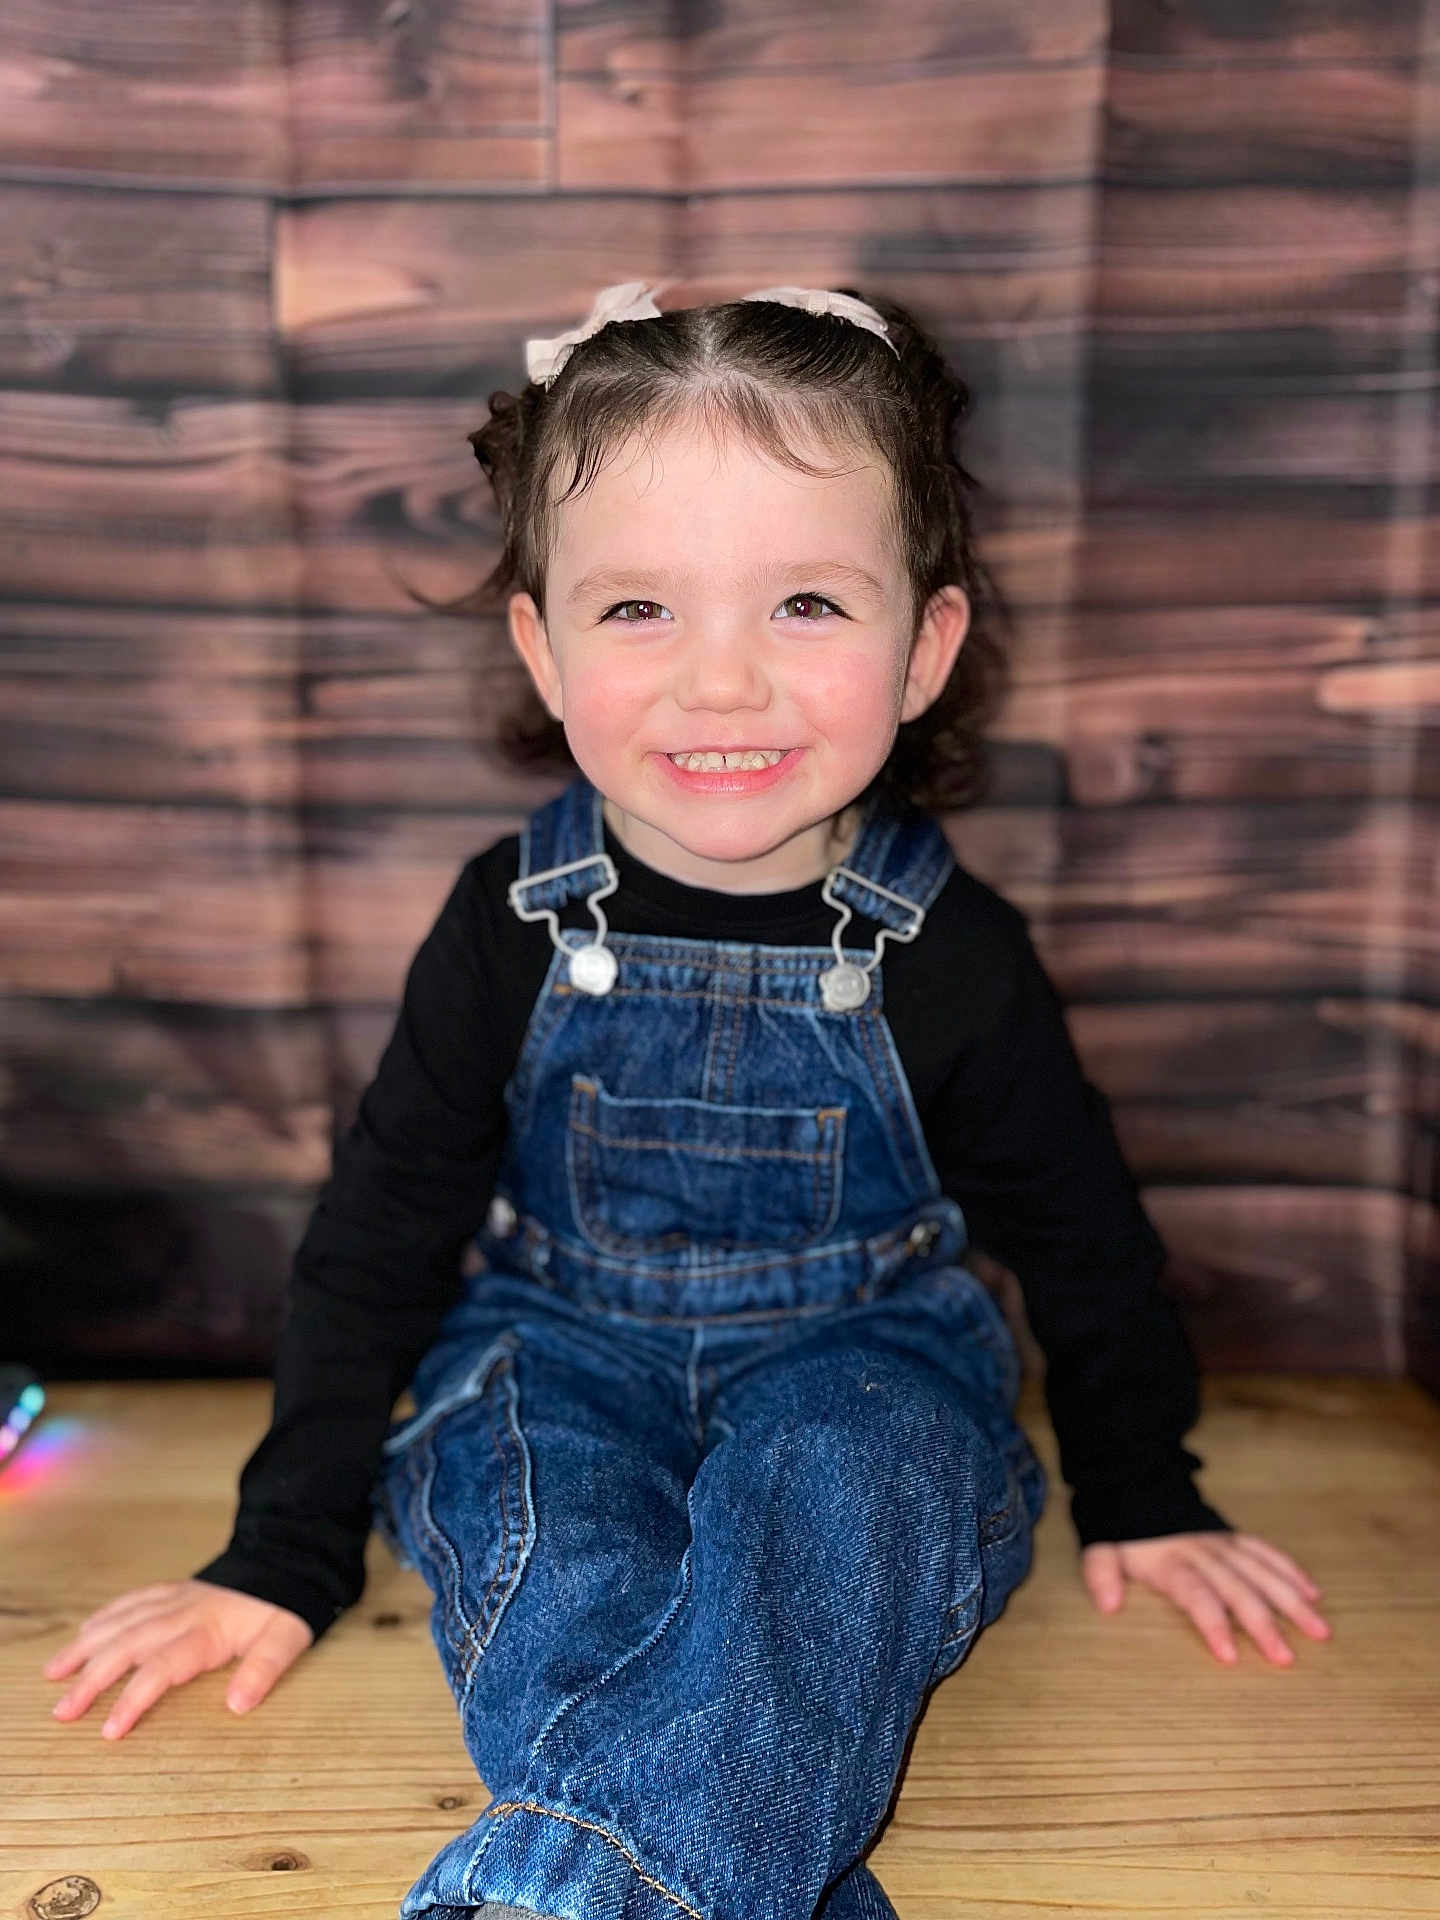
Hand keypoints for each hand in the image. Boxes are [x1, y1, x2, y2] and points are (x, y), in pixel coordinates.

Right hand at [41, 1579, 313, 1738]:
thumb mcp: (288, 1637)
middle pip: (128, 1646)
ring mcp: (176, 1598)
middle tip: (62, 1712)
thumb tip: (238, 1705)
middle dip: (91, 1679)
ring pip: (122, 1622)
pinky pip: (133, 1600)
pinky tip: (86, 1631)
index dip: (133, 1699)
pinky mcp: (176, 1589)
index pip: (162, 1668)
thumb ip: (264, 1670)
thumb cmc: (286, 1604)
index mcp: (208, 1631)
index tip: (109, 1730)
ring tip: (53, 1673)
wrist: (289, 1555)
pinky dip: (106, 1616)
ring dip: (86, 1647)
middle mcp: (182, 1613)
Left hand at [1080, 1530, 1331, 1665]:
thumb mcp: (1102, 1547)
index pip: (1196, 1595)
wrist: (1137, 1484)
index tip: (1230, 1656)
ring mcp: (1223, 1543)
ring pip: (1262, 1572)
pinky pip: (1266, 1552)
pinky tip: (1313, 1593)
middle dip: (1263, 1624)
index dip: (1213, 1623)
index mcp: (1172, 1562)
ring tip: (1319, 1631)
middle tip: (1286, 1658)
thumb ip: (1101, 1573)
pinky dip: (1290, 1570)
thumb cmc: (1124, 1530)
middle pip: (1238, 1590)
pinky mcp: (1234, 1536)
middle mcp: (1204, 1553)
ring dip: (1291, 1601)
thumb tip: (1108, 1605)